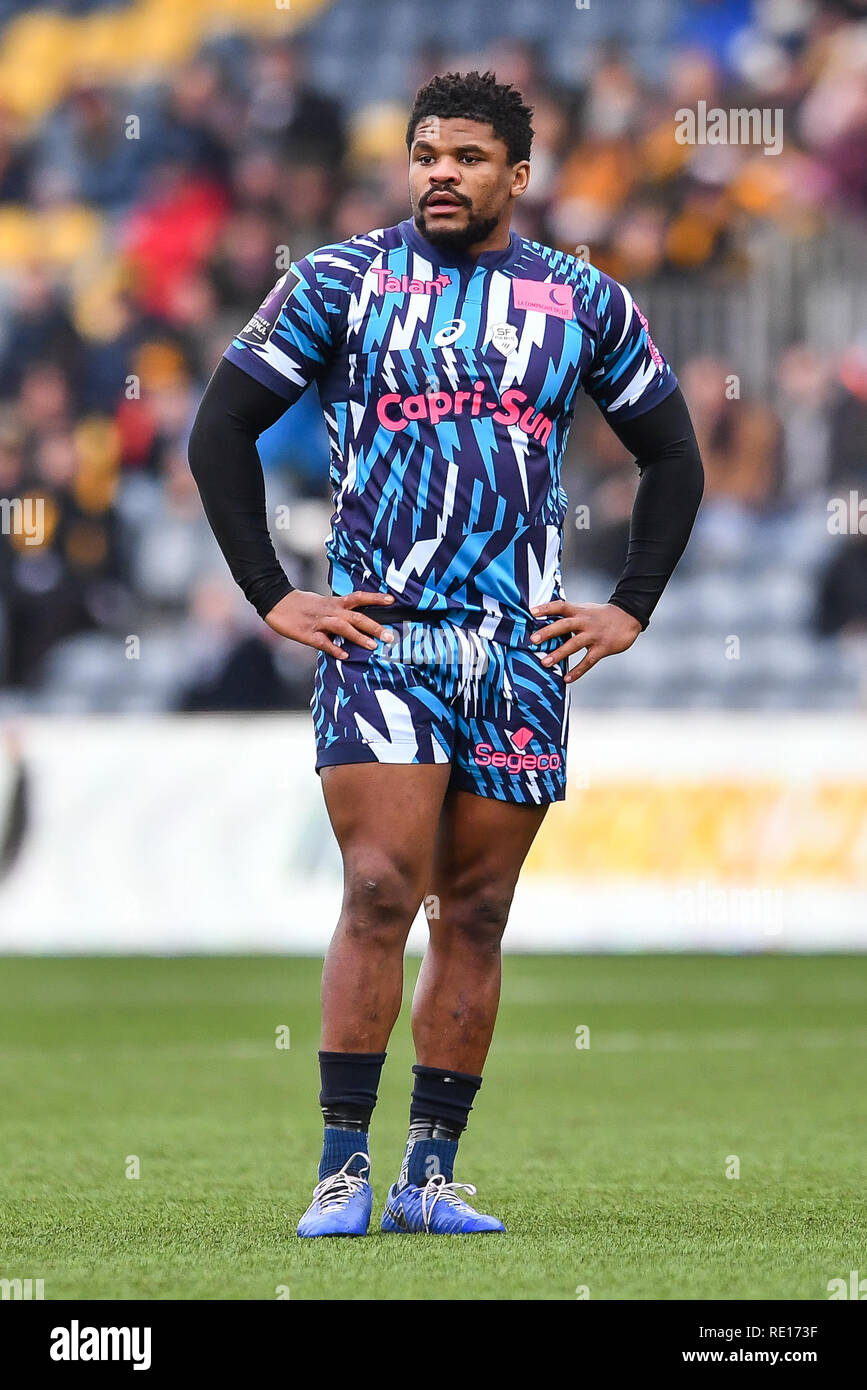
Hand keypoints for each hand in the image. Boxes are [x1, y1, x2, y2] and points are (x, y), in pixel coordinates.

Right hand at [264, 589, 395, 659]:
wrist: (275, 601)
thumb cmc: (300, 604)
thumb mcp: (323, 603)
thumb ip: (338, 612)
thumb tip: (355, 623)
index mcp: (334, 603)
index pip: (359, 597)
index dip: (375, 598)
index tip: (392, 600)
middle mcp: (330, 611)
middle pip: (356, 616)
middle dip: (374, 626)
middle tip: (389, 636)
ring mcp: (319, 622)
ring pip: (342, 627)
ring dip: (358, 636)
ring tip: (372, 646)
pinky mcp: (307, 633)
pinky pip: (322, 642)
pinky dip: (334, 648)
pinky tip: (344, 655)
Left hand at [530, 600, 640, 683]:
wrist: (629, 617)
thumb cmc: (602, 615)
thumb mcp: (585, 609)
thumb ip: (569, 614)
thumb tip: (546, 617)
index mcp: (579, 611)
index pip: (561, 606)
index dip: (546, 608)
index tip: (532, 612)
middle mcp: (585, 622)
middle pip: (565, 625)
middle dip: (548, 632)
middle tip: (533, 640)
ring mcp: (594, 635)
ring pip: (574, 644)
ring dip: (559, 654)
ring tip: (545, 663)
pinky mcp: (602, 648)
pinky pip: (588, 661)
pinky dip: (578, 670)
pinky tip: (567, 678)